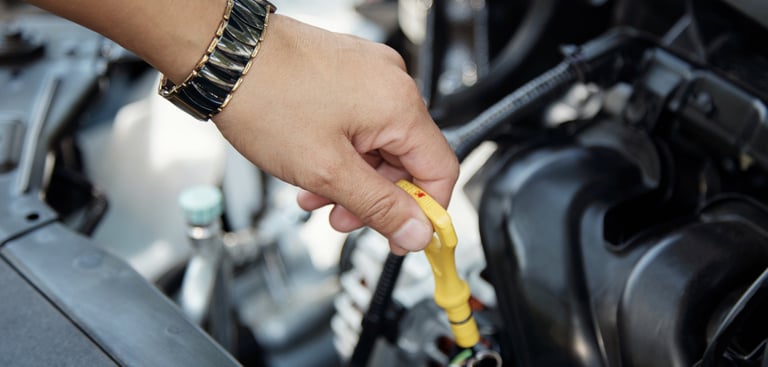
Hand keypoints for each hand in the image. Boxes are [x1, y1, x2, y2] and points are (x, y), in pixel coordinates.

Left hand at [213, 15, 458, 253]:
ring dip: (351, 179)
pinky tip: (311, 169)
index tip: (405, 237)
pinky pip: (358, 124)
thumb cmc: (266, 97)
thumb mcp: (327, 170)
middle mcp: (390, 84)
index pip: (440, 171)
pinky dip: (340, 153)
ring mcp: (367, 75)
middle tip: (342, 219)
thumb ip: (378, 206)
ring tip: (315, 194)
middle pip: (406, 160)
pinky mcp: (346, 74)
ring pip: (378, 145)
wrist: (223, 57)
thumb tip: (416, 231)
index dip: (424, 213)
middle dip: (375, 198)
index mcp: (399, 105)